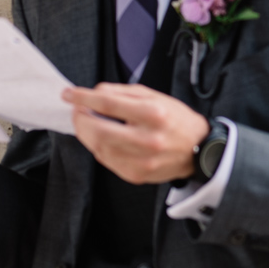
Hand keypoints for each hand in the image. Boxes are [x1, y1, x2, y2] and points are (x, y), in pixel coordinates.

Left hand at [64, 83, 209, 184]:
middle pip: (98, 130)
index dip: (83, 98)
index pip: (108, 103)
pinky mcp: (136, 175)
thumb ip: (122, 92)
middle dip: (80, 119)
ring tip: (89, 123)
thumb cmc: (176, 120)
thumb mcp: (154, 96)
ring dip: (87, 134)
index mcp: (154, 114)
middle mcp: (148, 139)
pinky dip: (98, 147)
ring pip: (98, 147)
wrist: (199, 150)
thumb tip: (93, 93)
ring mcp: (141, 161)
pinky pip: (106, 160)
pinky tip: (103, 138)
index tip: (69, 94)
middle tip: (77, 111)